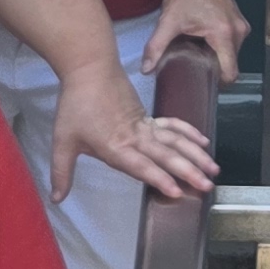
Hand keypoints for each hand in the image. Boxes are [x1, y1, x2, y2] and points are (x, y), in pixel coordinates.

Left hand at [54, 56, 216, 202]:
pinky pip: (173, 126)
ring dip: (196, 155)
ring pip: (176, 141)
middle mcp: (135, 138)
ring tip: (214, 169)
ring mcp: (145, 126)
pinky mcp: (148, 116)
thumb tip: (56, 199)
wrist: (90, 69)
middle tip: (207, 186)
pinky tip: (203, 142)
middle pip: (167, 155)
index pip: (141, 166)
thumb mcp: (62, 141)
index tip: (177, 191)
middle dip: (189, 171)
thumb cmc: (75, 105)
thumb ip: (62, 172)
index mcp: (116, 146)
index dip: (159, 178)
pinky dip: (189, 133)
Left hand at [144, 0, 251, 80]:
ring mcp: (241, 27)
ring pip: (231, 54)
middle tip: (194, 68)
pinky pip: (231, 44)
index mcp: (224, 35)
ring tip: (198, 54)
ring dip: (216, 57)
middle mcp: (238, 33)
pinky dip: (219, 47)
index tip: (202, 82)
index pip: (230, 73)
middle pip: (230, 64)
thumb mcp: (168, 21)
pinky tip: (204, 43)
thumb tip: (146, 69)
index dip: (217, 82)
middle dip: (214, 69)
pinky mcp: (239, 22)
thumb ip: (156, 46)